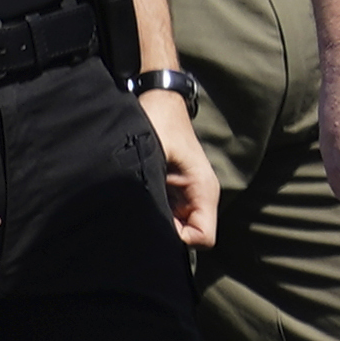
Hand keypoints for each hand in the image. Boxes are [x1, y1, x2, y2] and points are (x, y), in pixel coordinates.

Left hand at [140, 87, 219, 249]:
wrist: (159, 100)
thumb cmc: (156, 122)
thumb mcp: (152, 155)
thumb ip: (153, 190)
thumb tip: (145, 222)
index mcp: (203, 189)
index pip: (202, 238)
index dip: (178, 240)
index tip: (153, 225)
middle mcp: (200, 196)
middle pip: (189, 236)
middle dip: (165, 234)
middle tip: (140, 218)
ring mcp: (189, 194)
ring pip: (178, 227)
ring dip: (157, 223)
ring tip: (136, 206)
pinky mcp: (176, 191)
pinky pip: (169, 215)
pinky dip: (154, 214)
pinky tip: (138, 199)